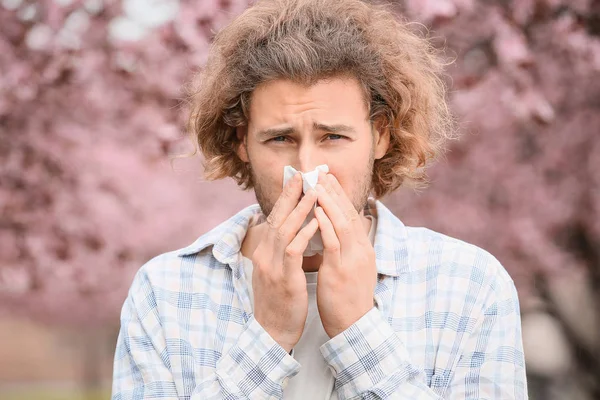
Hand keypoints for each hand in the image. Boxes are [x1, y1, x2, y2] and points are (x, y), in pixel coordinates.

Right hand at [251, 173, 318, 352]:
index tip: (296, 179)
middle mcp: (264, 255)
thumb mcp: (275, 271)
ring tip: (314, 191)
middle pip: (277, 218)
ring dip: (300, 209)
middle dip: (290, 195)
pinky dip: (305, 234)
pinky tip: (317, 221)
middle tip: (303, 174)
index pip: (274, 218)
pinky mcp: (284, 279)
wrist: (272, 332)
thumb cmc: (279, 300)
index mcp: (264, 252)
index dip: (285, 198)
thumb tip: (290, 232)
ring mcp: (272, 266)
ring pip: (285, 230)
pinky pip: (294, 251)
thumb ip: (281, 251)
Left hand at [314, 172, 376, 337]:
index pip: (351, 215)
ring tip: (318, 184)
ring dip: (329, 201)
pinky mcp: (341, 270)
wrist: (354, 325)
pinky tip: (316, 210)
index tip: (329, 179)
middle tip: (322, 173)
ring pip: (342, 223)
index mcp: (363, 248)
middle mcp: (361, 250)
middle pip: (348, 213)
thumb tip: (339, 233)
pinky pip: (333, 242)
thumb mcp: (352, 268)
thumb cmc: (349, 298)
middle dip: (334, 191)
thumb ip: (347, 249)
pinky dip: (325, 224)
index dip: (340, 196)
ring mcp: (352, 259)